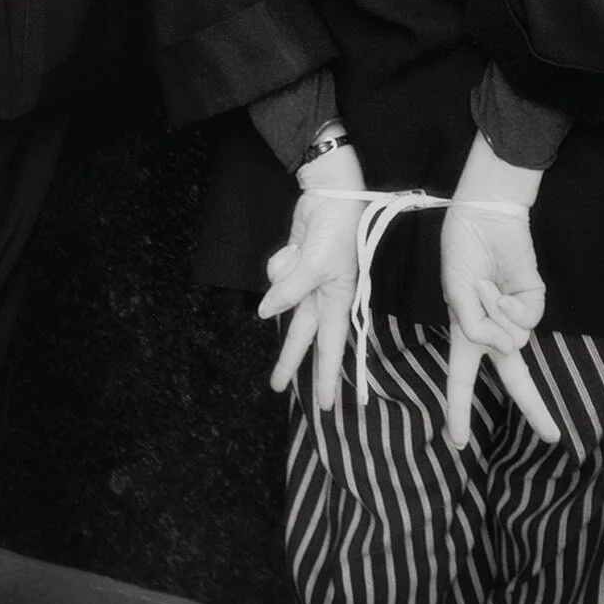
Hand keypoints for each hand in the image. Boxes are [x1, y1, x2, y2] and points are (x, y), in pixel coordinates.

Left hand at [258, 137, 364, 409]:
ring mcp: (305, 282)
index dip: (329, 377)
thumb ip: (290, 292)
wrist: (330, 195)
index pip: (332, 348)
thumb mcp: (316, 265)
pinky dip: (283, 259)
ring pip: (282, 298)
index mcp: (338, 301)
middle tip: (275, 387)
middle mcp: (322, 297)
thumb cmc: (336, 233)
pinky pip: (277, 274)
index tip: (330, 407)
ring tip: (301, 248)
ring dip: (286, 277)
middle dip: (290, 361)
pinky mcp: (292, 267)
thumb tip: (265, 314)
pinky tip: (296, 243)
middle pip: (301, 335)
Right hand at [441, 134, 559, 448]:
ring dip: (493, 314)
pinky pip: (526, 321)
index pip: (462, 379)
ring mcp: (516, 317)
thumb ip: (474, 328)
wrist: (484, 216)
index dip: (458, 410)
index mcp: (467, 331)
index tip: (459, 442)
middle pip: (515, 378)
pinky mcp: (534, 302)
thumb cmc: (462, 252)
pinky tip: (501, 286)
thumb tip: (507, 347)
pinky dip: (510, 306)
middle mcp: (494, 330)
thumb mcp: (455, 294)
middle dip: (534, 408)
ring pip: (514, 341)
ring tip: (484, 285)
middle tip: (552, 438)